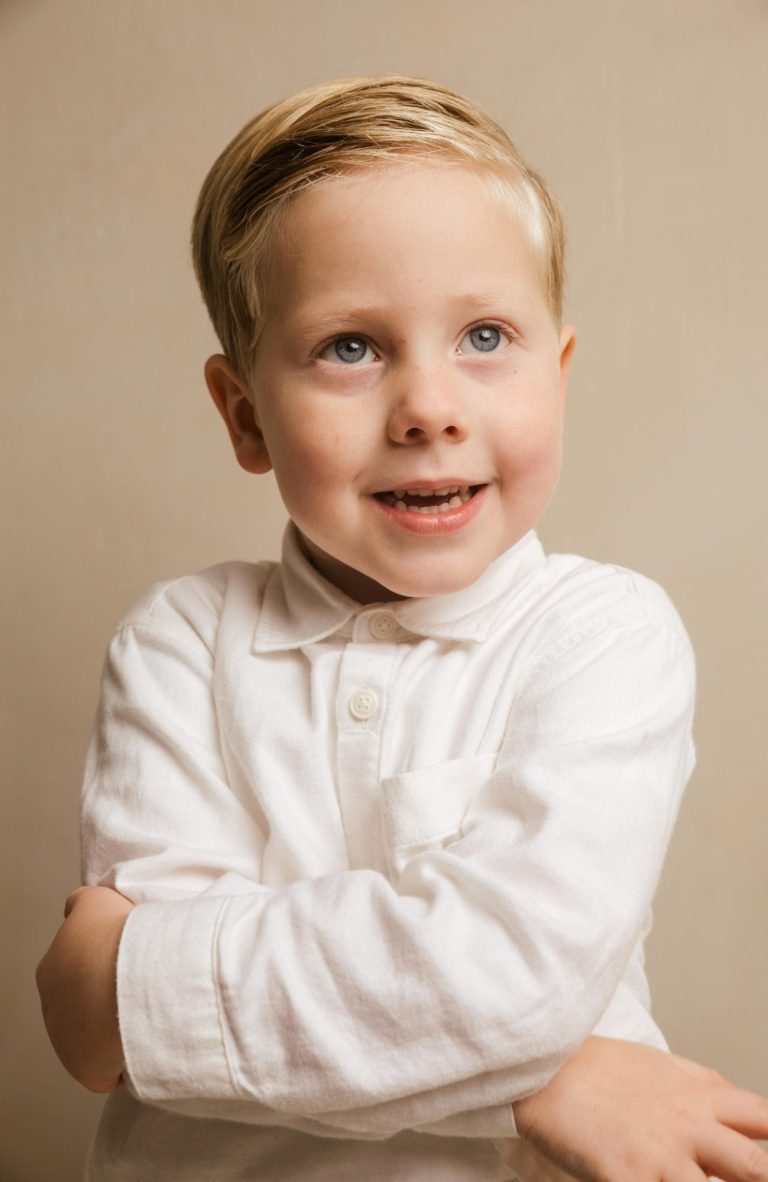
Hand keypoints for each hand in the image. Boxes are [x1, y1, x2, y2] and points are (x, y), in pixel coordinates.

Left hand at [36, 885, 133, 1092]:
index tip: (128, 963)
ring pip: (97, 1037)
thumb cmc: (117, 936)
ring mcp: (67, 1043)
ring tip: (149, 1014)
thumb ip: (82, 905)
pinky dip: (127, 1061)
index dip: (102, 967)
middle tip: (143, 988)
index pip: (74, 971)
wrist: (131, 976)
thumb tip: (75, 909)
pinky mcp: (88, 1072)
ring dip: (119, 1029)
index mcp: (50, 969)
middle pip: (84, 1006)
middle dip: (108, 999)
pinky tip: (147, 1043)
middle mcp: (52, 1007)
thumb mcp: (96, 900)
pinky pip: (110, 1070)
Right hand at [504, 1036, 767, 1181]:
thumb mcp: (664, 1066)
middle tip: (748, 1180)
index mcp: (701, 1097)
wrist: (545, 1067)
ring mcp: (660, 1156)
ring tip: (689, 1181)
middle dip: (760, 1179)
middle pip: (756, 1169)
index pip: (765, 1119)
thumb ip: (707, 1090)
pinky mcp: (627, 1178)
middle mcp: (688, 1126)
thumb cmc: (601, 1068)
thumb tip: (746, 1113)